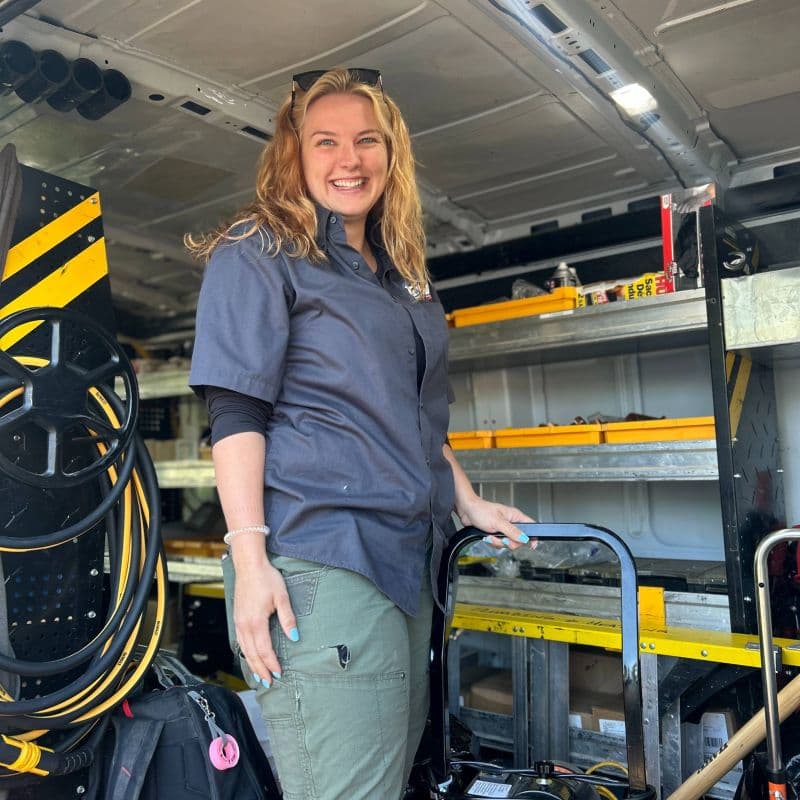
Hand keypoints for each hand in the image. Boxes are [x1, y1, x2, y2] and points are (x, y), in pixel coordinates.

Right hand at [233, 560, 297, 687]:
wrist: (249, 565)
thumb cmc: (267, 578)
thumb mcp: (282, 597)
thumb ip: (288, 618)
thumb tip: (294, 637)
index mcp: (256, 621)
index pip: (264, 650)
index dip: (272, 663)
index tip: (279, 673)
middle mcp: (244, 624)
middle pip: (252, 654)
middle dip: (261, 670)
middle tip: (269, 682)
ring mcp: (238, 621)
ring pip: (244, 649)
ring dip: (252, 664)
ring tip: (260, 676)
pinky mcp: (237, 618)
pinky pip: (240, 641)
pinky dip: (245, 653)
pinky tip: (250, 657)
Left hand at [457, 496, 535, 549]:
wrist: (466, 511)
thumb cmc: (480, 510)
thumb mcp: (498, 522)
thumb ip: (512, 531)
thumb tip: (524, 538)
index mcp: (515, 516)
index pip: (531, 526)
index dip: (532, 537)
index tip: (531, 545)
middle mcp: (511, 523)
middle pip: (519, 540)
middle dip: (508, 542)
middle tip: (502, 539)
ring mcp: (503, 529)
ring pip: (508, 543)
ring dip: (498, 542)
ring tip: (490, 536)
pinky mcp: (495, 533)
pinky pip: (499, 543)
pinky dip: (492, 543)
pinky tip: (487, 537)